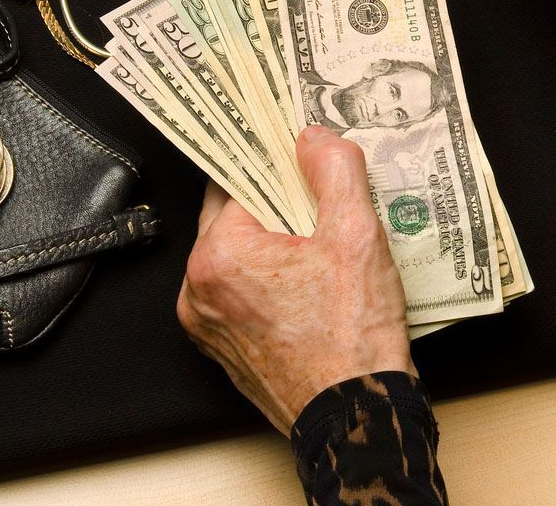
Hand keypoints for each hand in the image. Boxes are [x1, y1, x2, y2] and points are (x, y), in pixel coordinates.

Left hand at [176, 126, 413, 434]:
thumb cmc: (352, 340)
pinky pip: (238, 289)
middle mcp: (198, 289)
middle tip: (316, 202)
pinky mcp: (222, 345)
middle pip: (233, 215)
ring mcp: (206, 322)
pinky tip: (307, 280)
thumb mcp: (356, 235)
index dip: (273, 164)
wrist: (356, 419)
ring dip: (269, 240)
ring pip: (236, 253)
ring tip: (316, 243)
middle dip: (273, 202)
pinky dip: (265, 277)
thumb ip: (334, 170)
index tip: (295, 155)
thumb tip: (313, 137)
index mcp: (219, 256)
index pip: (238, 180)